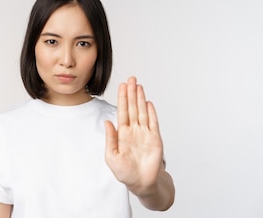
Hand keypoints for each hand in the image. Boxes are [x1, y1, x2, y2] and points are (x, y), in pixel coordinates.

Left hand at [105, 76, 163, 195]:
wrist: (141, 183)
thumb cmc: (125, 173)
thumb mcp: (111, 156)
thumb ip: (110, 139)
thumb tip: (107, 122)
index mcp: (122, 134)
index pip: (122, 111)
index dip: (122, 98)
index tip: (122, 86)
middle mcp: (134, 131)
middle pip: (133, 108)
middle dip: (131, 93)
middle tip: (131, 79)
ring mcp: (145, 134)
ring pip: (142, 112)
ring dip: (140, 99)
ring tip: (139, 86)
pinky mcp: (155, 139)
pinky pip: (153, 123)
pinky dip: (151, 113)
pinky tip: (148, 103)